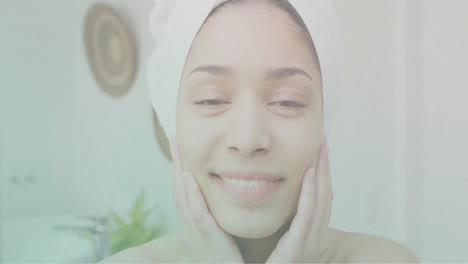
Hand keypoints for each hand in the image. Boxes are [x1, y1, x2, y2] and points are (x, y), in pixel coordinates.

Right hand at [169, 137, 244, 262]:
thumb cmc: (228, 259)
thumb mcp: (223, 233)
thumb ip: (223, 217)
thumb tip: (236, 194)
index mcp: (199, 221)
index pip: (187, 189)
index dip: (182, 168)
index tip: (181, 147)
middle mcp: (194, 223)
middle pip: (180, 187)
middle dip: (177, 163)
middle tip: (174, 139)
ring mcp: (198, 229)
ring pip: (184, 194)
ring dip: (179, 170)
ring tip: (177, 148)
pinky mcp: (207, 235)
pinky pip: (197, 210)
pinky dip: (192, 192)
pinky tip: (190, 175)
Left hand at [266, 137, 333, 262]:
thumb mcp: (287, 241)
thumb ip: (288, 224)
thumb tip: (280, 198)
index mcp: (311, 232)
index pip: (320, 197)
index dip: (322, 174)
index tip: (320, 151)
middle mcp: (315, 235)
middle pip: (324, 194)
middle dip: (324, 168)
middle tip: (323, 142)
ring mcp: (309, 241)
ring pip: (319, 201)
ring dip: (321, 174)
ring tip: (320, 152)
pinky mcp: (298, 247)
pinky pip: (306, 216)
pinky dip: (310, 194)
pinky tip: (310, 175)